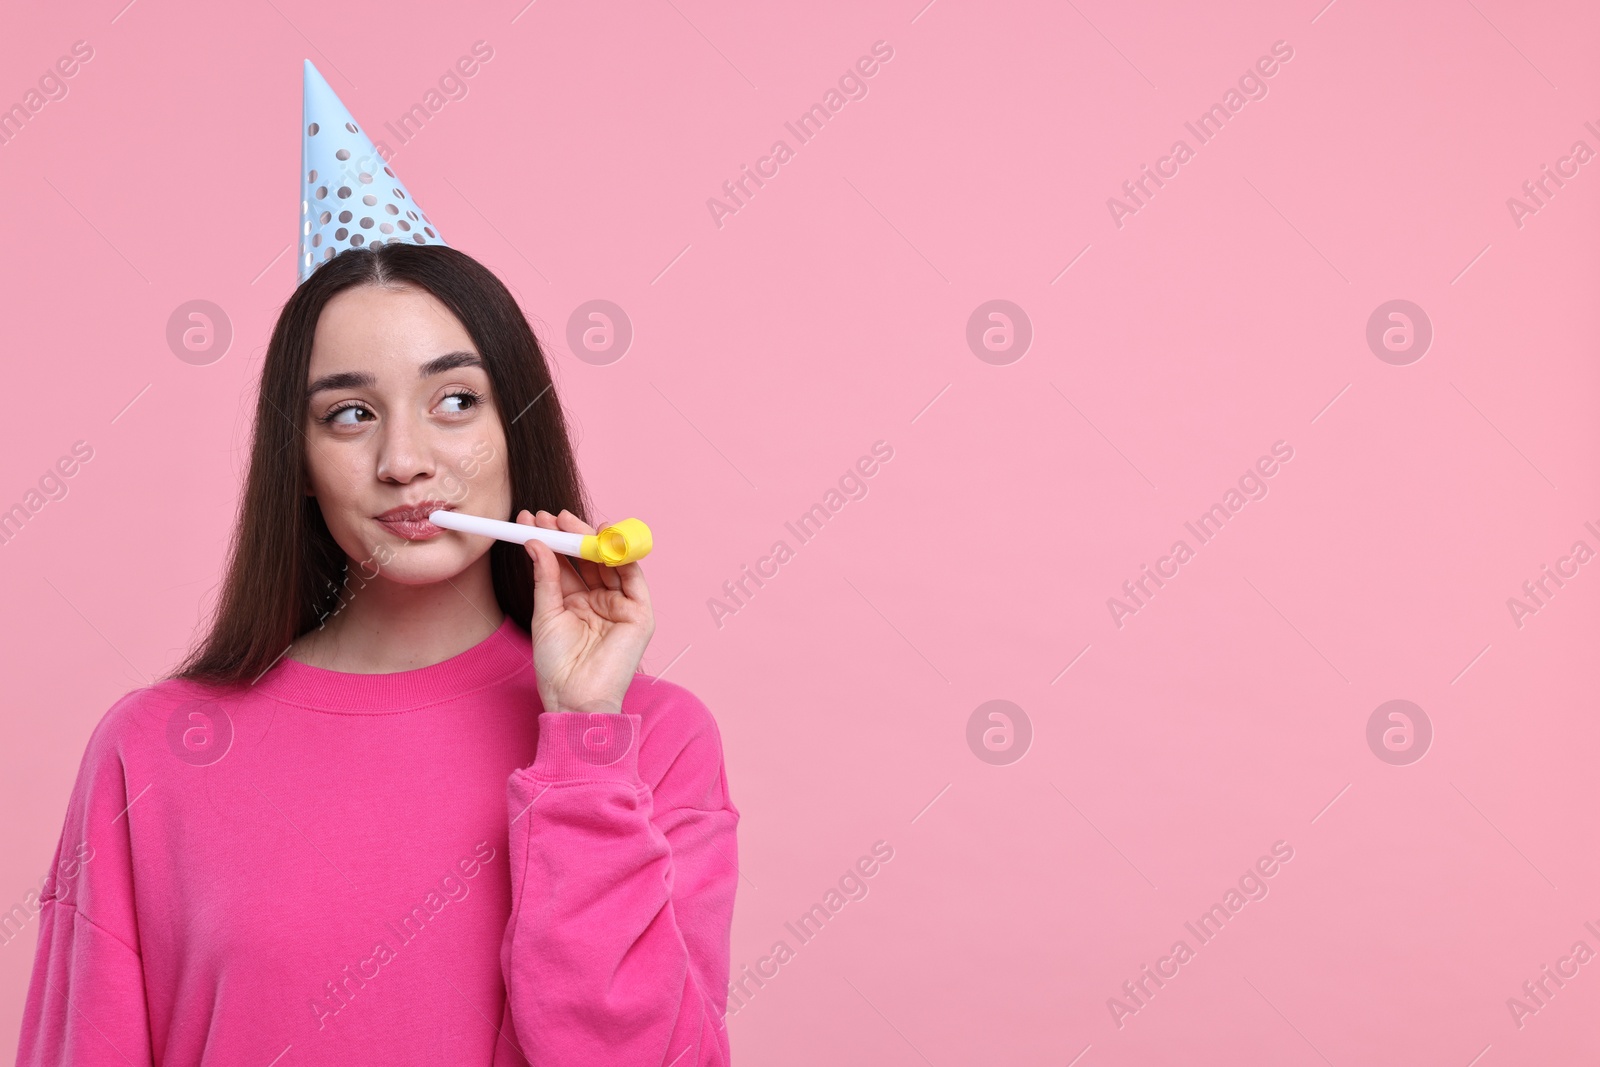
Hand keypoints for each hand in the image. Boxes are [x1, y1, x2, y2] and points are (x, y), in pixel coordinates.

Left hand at [520, 508, 654, 715]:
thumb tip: (536, 542)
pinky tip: (603, 537)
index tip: (533, 520)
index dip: (553, 540)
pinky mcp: (640, 614)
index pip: (568, 563)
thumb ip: (545, 577)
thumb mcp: (545, 613)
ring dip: (590, 540)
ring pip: (609, 563)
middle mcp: (601, 600)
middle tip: (549, 516)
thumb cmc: (557, 666)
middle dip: (570, 535)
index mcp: (578, 603)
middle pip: (589, 559)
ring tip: (565, 521)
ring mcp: (621, 606)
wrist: (574, 698)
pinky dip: (622, 555)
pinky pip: (633, 577)